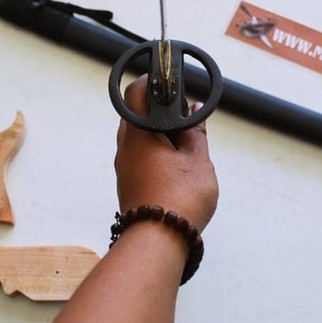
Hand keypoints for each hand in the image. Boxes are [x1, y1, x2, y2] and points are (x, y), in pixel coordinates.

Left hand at [114, 75, 217, 231]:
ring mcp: (124, 166)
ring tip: (188, 142)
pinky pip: (141, 156)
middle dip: (163, 111)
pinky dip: (158, 152)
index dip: (154, 81)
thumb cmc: (178, 198)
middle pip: (138, 114)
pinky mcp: (129, 182)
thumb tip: (195, 111)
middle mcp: (124, 146)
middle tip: (188, 116)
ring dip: (162, 134)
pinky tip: (178, 163)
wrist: (158, 241)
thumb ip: (195, 131)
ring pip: (140, 137)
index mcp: (137, 133)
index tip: (174, 82)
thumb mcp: (197, 159)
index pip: (136, 91)